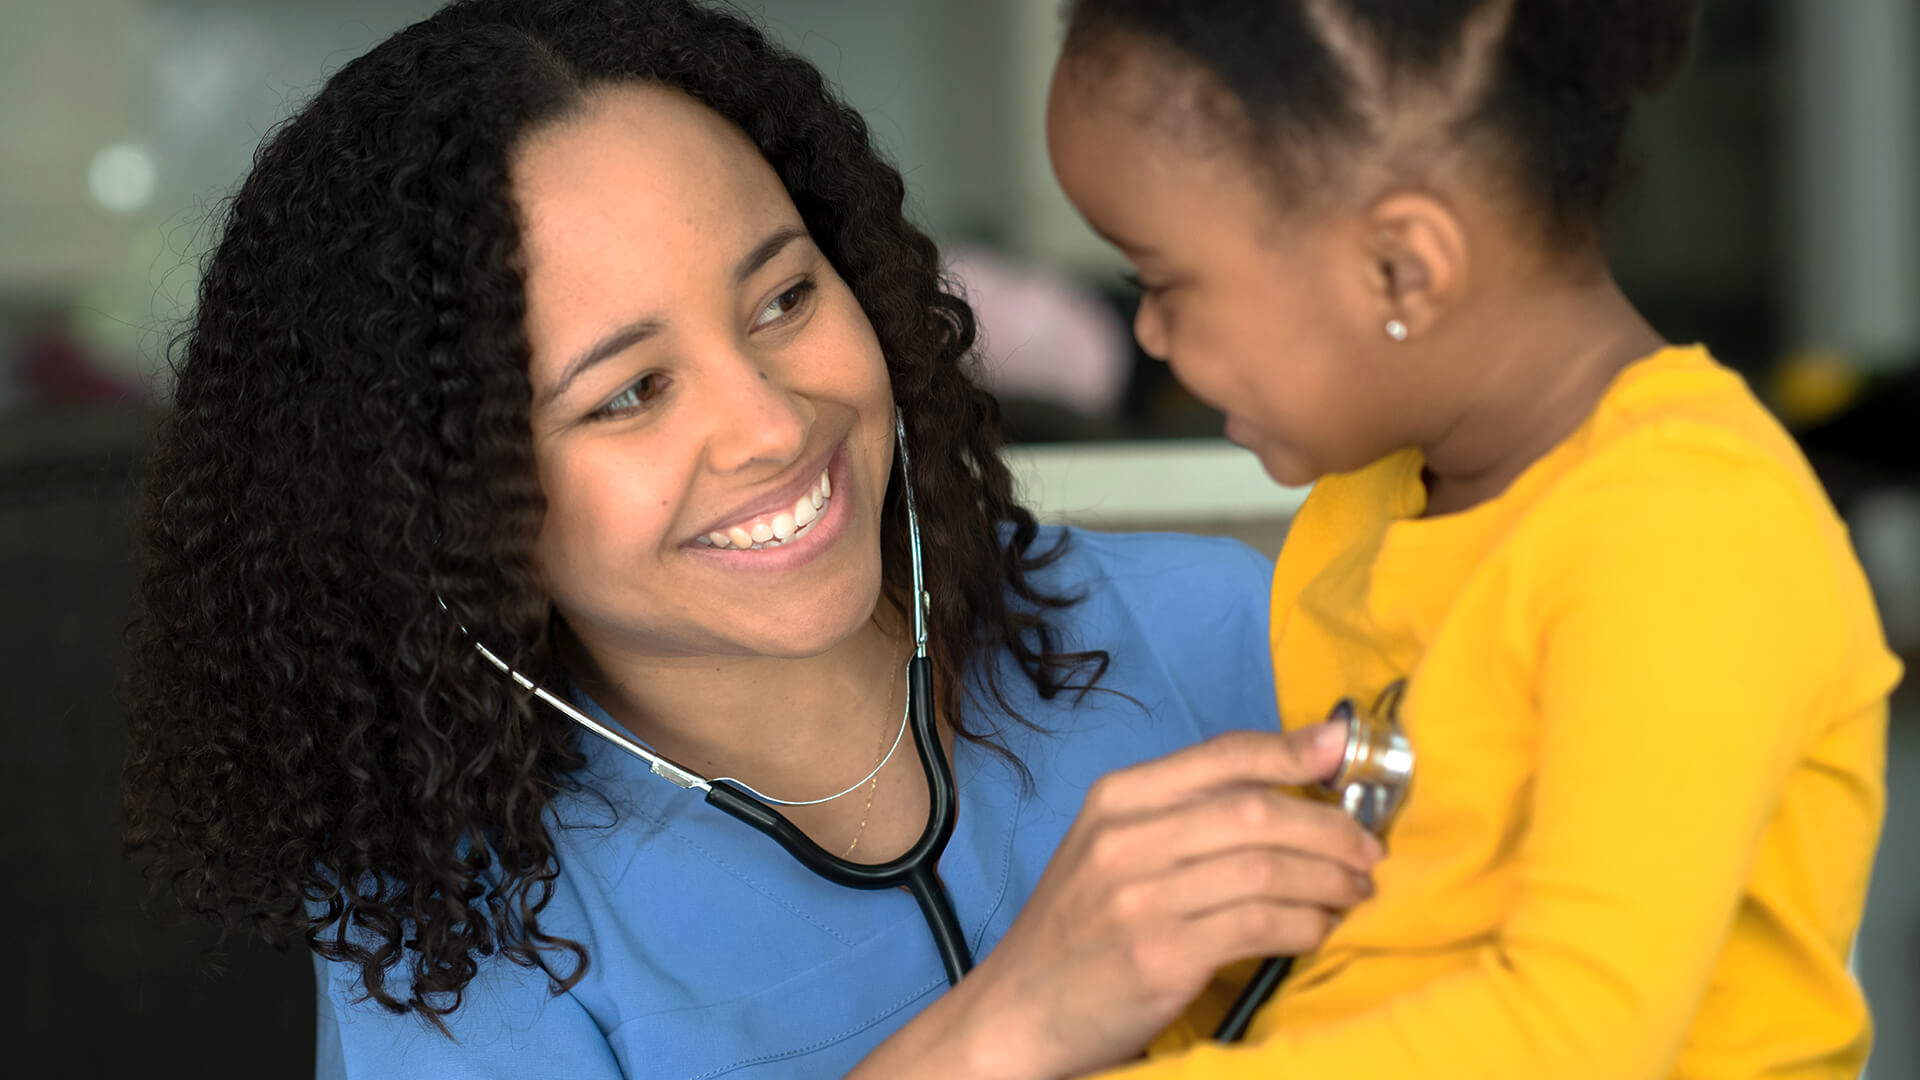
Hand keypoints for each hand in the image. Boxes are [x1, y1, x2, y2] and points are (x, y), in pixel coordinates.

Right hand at [942, 723, 1380, 1079]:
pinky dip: (1305, 925)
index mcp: (1116, 800)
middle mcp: (1125, 839)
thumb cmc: (1079, 930)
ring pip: (1266, 868)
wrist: (1019, 1011)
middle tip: (1368, 850)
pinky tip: (1318, 930)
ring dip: (1329, 879)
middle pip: (1255, 811)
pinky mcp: (1161, 955)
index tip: (1347, 752)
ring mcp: (1140, 897)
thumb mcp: (1112, 849)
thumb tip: (1288, 773)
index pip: (1221, 756)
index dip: (1292, 750)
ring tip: (1355, 891)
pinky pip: (1260, 925)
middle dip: (1329, 828)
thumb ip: (1186, 812)